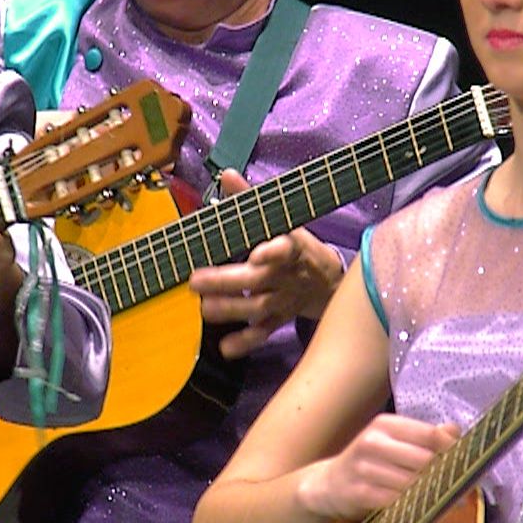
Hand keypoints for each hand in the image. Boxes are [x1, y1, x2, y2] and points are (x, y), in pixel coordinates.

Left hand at [188, 170, 343, 358]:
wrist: (327, 281)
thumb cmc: (295, 245)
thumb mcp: (281, 218)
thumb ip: (250, 199)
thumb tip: (227, 175)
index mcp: (290, 246)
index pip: (285, 247)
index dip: (273, 251)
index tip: (259, 254)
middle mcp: (286, 275)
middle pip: (257, 280)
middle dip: (226, 282)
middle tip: (196, 281)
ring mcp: (284, 299)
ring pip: (258, 308)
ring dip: (230, 310)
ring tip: (204, 310)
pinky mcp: (280, 318)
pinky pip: (264, 332)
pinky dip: (246, 342)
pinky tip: (226, 348)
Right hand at [296, 414, 458, 521]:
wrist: (328, 484)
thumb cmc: (369, 463)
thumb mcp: (392, 441)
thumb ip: (424, 436)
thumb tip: (457, 431)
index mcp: (385, 425)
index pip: (429, 434)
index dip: (453, 450)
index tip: (471, 464)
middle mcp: (373, 441)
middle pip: (423, 459)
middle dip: (446, 476)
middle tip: (465, 489)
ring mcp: (363, 468)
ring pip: (411, 483)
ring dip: (433, 495)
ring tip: (451, 503)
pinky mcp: (359, 492)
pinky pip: (395, 501)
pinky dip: (412, 507)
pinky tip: (426, 512)